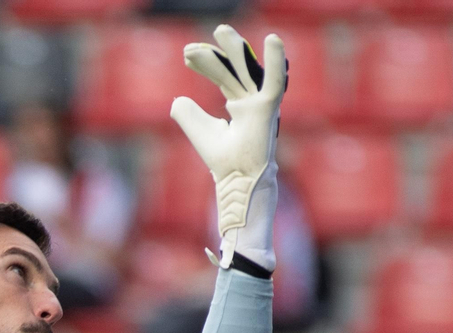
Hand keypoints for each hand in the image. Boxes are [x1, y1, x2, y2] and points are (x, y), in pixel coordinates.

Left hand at [169, 26, 286, 273]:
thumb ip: (187, 115)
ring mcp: (261, 103)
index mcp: (240, 104)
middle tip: (193, 45)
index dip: (207, 63)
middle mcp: (252, 100)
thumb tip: (177, 99)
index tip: (187, 54)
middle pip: (233, 69)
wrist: (235, 183)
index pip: (224, 76)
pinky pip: (273, 81)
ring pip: (247, 69)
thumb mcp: (199, 132)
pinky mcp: (267, 109)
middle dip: (216, 54)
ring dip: (235, 49)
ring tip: (220, 30)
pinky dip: (275, 61)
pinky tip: (272, 38)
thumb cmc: (222, 161)